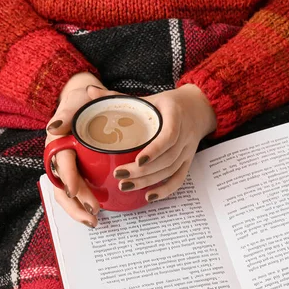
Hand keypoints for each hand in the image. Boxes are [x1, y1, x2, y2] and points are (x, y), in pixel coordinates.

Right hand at [45, 72, 106, 227]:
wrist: (92, 100)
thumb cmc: (85, 99)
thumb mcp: (78, 99)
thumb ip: (68, 111)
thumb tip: (54, 128)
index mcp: (58, 142)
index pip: (61, 163)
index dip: (68, 178)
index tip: (74, 191)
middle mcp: (60, 157)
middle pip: (62, 184)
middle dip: (75, 202)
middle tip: (93, 212)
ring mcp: (70, 167)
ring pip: (68, 193)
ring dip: (78, 209)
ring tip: (94, 221)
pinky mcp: (81, 172)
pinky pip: (79, 191)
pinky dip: (85, 204)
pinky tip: (97, 214)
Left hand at [111, 84, 215, 201]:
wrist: (198, 108)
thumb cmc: (169, 103)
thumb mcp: (148, 97)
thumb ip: (118, 97)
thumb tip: (90, 92)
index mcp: (175, 115)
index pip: (169, 136)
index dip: (155, 150)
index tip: (138, 160)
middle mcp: (185, 134)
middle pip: (167, 158)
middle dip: (143, 171)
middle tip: (119, 175)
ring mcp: (188, 150)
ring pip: (170, 170)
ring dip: (149, 181)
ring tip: (126, 186)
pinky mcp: (188, 160)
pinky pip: (179, 178)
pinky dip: (166, 189)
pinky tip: (150, 196)